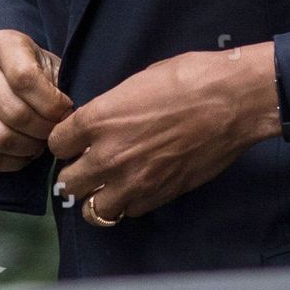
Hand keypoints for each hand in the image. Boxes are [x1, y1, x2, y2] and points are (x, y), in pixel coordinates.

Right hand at [0, 29, 73, 171]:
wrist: (0, 74)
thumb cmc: (34, 71)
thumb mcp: (50, 66)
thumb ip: (60, 88)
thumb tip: (70, 120)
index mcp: (3, 42)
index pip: (24, 79)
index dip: (51, 104)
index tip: (65, 111)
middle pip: (13, 112)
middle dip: (42, 130)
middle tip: (54, 133)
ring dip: (27, 148)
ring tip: (40, 143)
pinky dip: (10, 162)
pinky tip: (24, 154)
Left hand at [48, 42, 279, 221]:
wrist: (232, 101)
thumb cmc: (189, 78)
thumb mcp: (138, 82)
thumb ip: (111, 109)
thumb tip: (103, 122)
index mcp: (98, 119)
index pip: (56, 144)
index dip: (66, 141)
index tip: (77, 139)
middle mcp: (108, 155)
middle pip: (68, 182)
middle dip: (76, 172)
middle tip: (91, 163)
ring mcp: (133, 181)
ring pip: (92, 209)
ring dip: (97, 196)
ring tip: (109, 184)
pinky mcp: (158, 196)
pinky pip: (128, 211)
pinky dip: (128, 202)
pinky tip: (138, 185)